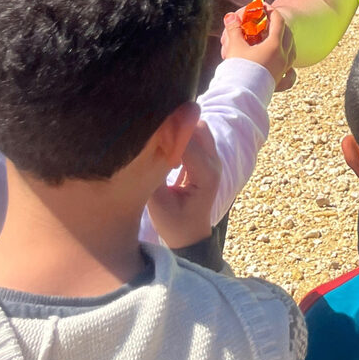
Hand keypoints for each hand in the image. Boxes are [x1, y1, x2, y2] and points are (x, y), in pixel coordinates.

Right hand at [147, 122, 220, 248]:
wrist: (189, 234)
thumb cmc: (173, 222)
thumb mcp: (158, 202)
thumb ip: (154, 174)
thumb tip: (143, 148)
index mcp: (206, 175)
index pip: (188, 143)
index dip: (167, 134)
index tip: (146, 134)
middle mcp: (214, 163)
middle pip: (198, 128)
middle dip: (176, 126)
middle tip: (151, 133)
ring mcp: (213, 160)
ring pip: (198, 129)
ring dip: (179, 129)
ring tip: (157, 139)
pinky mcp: (207, 159)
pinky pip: (196, 136)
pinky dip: (181, 134)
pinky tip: (163, 143)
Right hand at [220, 5, 296, 87]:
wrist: (240, 95)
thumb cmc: (237, 69)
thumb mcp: (235, 46)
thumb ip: (234, 29)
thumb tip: (231, 16)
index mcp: (274, 46)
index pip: (279, 22)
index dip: (272, 12)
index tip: (265, 7)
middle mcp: (283, 57)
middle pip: (288, 36)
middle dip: (280, 26)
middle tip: (271, 21)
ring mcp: (283, 70)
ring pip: (292, 52)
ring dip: (287, 43)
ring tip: (280, 40)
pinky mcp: (279, 82)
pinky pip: (290, 75)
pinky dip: (291, 69)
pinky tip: (289, 69)